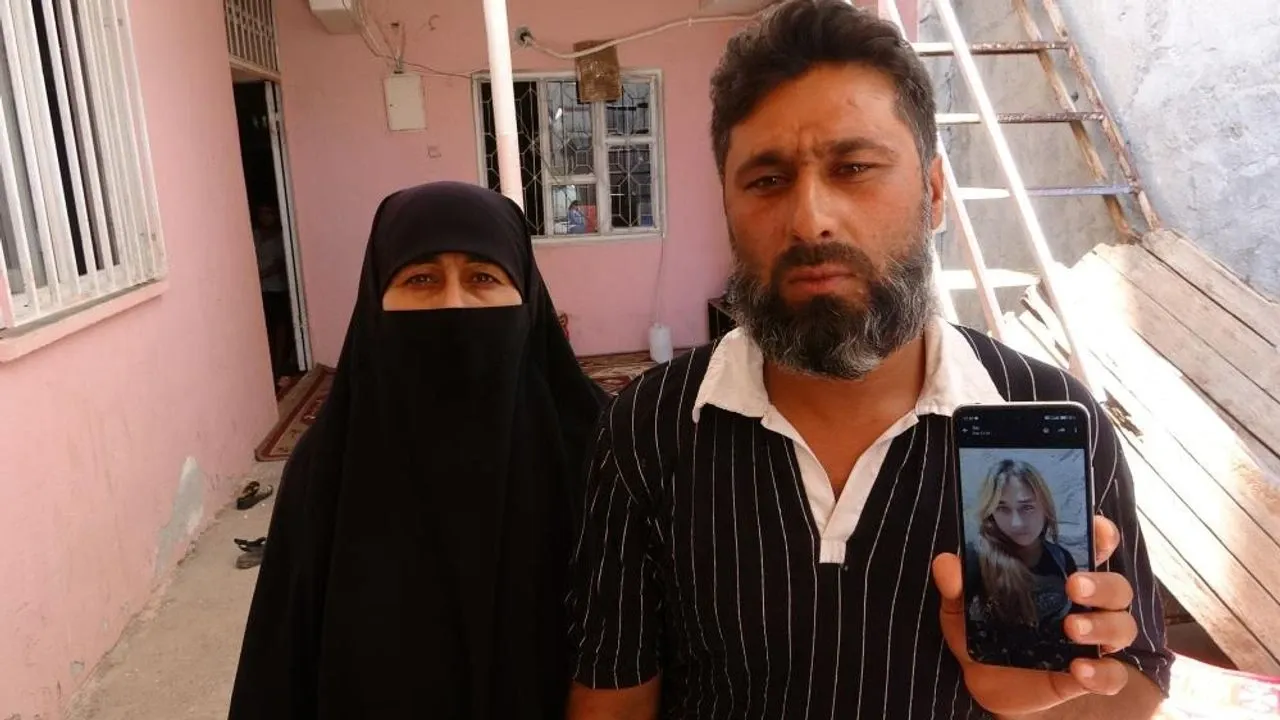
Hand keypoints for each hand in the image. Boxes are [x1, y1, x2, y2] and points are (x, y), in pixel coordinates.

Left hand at [932, 516, 1137, 716]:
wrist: (982, 682)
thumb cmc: (981, 631)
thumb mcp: (961, 606)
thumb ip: (956, 585)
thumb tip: (947, 563)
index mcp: (1058, 575)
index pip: (1093, 547)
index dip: (1102, 535)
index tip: (1098, 528)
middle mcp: (1084, 605)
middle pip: (1116, 586)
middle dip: (1102, 584)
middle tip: (1074, 586)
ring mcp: (1090, 640)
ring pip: (1122, 626)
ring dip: (1103, 625)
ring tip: (1071, 628)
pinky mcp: (1088, 675)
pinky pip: (1113, 675)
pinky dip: (1103, 673)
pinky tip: (1080, 669)